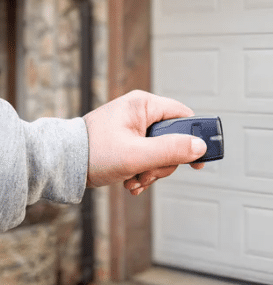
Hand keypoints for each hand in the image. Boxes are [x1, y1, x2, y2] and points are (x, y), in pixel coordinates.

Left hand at [83, 90, 206, 195]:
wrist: (61, 165)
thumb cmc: (92, 152)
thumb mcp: (137, 154)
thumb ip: (171, 150)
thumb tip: (200, 147)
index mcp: (144, 105)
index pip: (184, 116)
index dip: (194, 137)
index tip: (198, 159)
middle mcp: (141, 113)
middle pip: (174, 139)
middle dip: (164, 162)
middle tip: (149, 172)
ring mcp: (135, 128)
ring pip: (162, 152)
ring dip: (153, 171)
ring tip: (136, 179)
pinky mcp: (129, 141)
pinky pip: (149, 157)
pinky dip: (143, 172)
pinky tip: (131, 180)